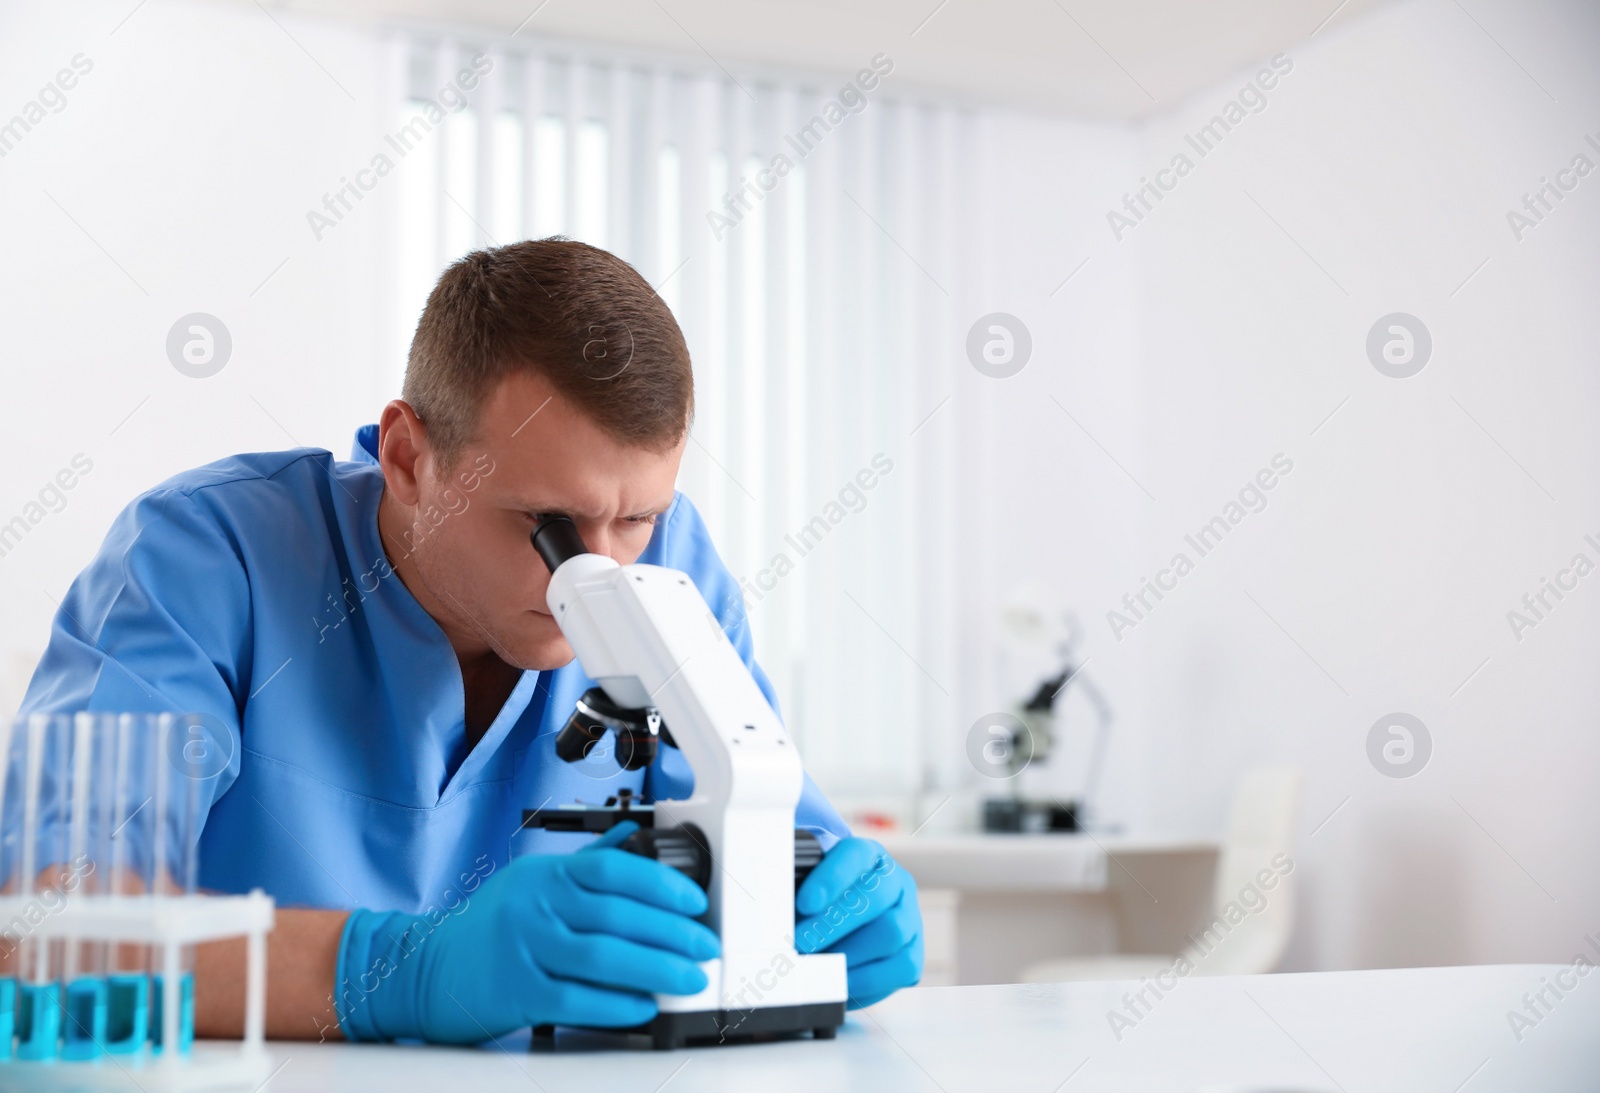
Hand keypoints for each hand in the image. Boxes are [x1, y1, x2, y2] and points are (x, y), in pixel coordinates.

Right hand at [336, 822, 718, 1043]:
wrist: (421, 970)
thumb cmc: (485, 928)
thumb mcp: (532, 882)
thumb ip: (584, 864)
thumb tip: (633, 839)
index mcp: (545, 875)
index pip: (614, 869)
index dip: (662, 884)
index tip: (696, 902)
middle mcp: (534, 905)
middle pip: (617, 915)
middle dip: (673, 933)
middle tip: (706, 947)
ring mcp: (523, 948)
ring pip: (603, 956)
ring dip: (657, 969)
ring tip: (689, 978)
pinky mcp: (515, 992)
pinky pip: (577, 998)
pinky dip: (618, 1004)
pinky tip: (646, 1006)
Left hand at [794, 837, 921, 1008]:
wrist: (849, 919)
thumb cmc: (824, 901)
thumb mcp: (809, 885)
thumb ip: (795, 890)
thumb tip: (778, 911)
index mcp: (868, 855)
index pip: (854, 857)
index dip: (831, 880)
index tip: (804, 903)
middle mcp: (895, 882)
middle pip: (874, 898)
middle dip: (833, 924)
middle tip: (800, 944)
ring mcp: (910, 917)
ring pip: (892, 933)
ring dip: (850, 954)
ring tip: (817, 966)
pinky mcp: (914, 952)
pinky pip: (902, 967)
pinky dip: (868, 980)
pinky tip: (840, 983)